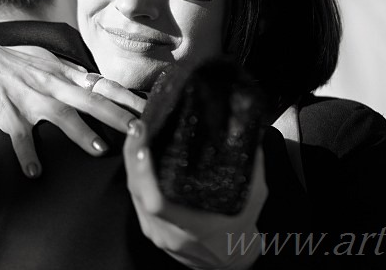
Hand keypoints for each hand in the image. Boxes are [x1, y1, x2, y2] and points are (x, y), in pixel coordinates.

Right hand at [0, 35, 145, 177]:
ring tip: (100, 149)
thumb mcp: (39, 58)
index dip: (125, 98)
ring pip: (60, 115)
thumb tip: (91, 78)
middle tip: (139, 132)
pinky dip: (27, 154)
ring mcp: (28, 98)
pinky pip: (19, 136)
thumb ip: (66, 69)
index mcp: (59, 74)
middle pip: (90, 100)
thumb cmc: (4, 61)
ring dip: (81, 133)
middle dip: (117, 116)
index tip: (148, 110)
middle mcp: (49, 84)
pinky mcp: (6, 112)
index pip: (100, 85)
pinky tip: (35, 172)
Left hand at [123, 120, 265, 269]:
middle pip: (140, 193)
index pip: (158, 202)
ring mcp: (157, 233)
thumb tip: (247, 132)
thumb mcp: (253, 199)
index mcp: (194, 227)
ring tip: (137, 135)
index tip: (144, 146)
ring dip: (132, 163)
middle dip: (134, 157)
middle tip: (139, 128)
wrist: (231, 260)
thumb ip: (253, 167)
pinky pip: (137, 199)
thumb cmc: (240, 231)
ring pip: (134, 194)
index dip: (145, 173)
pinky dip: (136, 175)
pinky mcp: (150, 230)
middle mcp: (170, 233)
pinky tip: (137, 156)